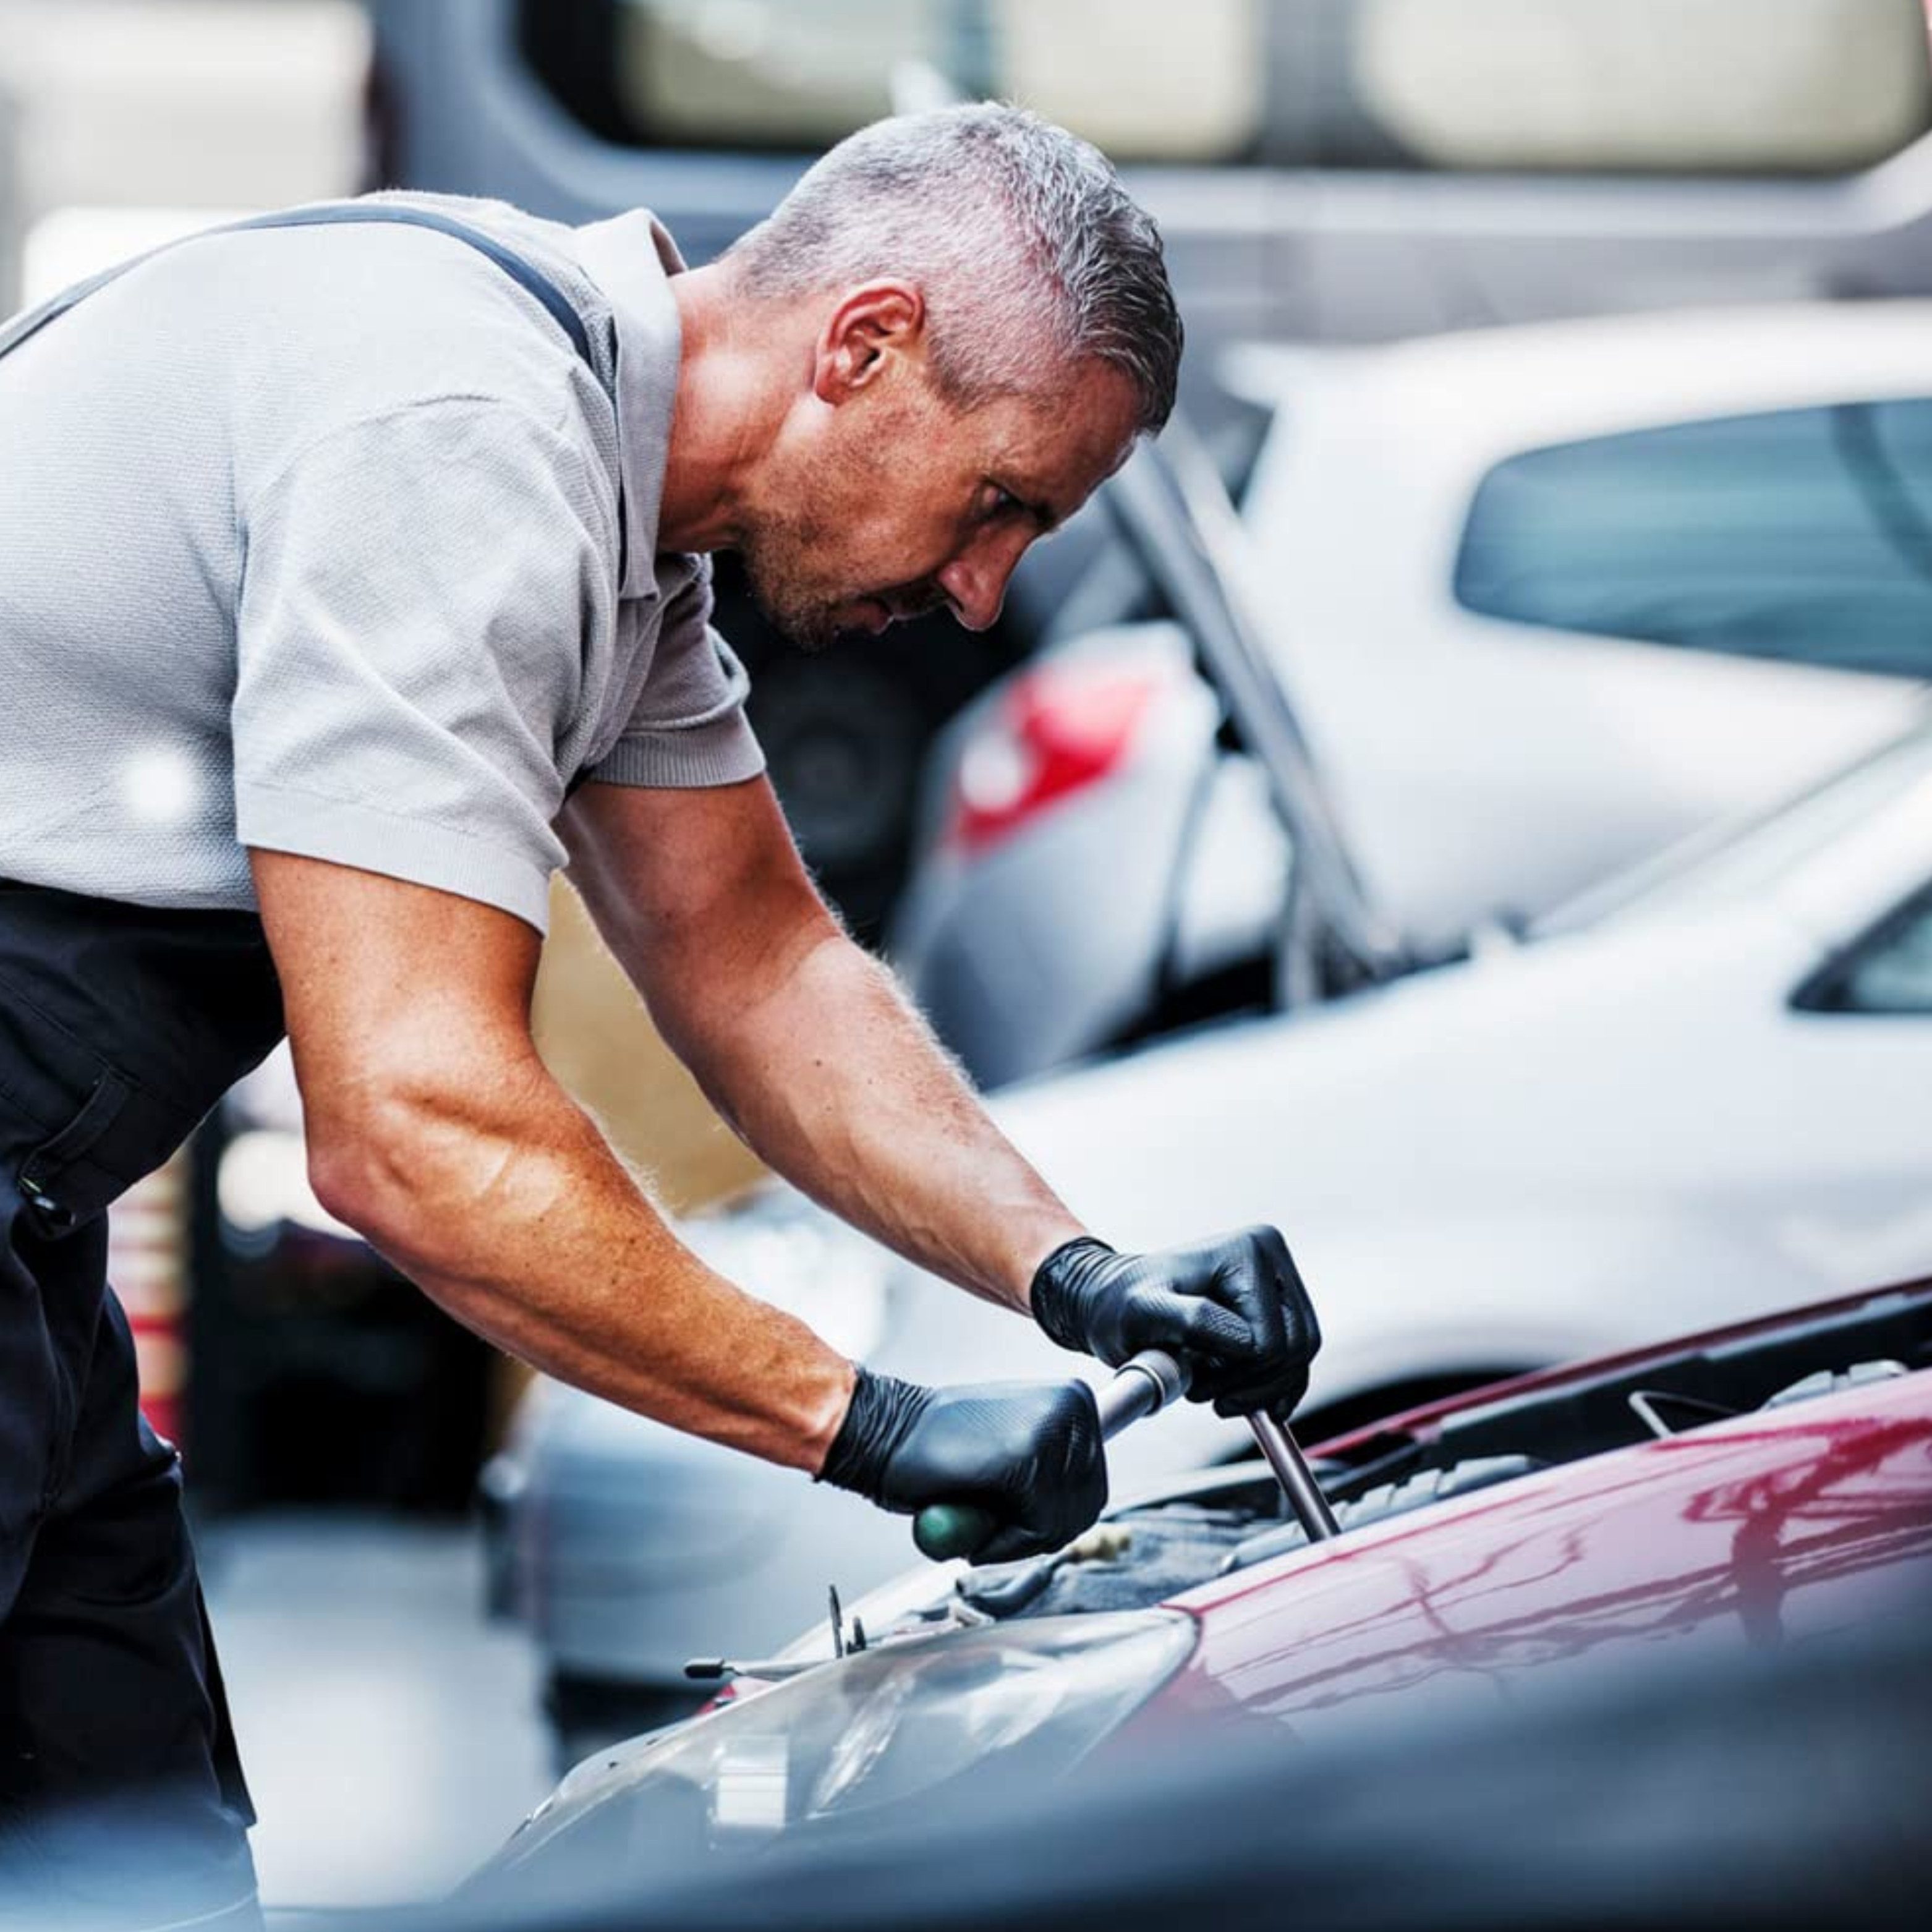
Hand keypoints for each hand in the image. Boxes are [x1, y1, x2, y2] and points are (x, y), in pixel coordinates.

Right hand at [818, 1368, 1104, 1562]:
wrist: (885, 1434)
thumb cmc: (938, 1447)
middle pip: (1087, 1506)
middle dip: (1038, 1530)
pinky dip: (1002, 1541)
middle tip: (988, 1516)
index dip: (1051, 1514)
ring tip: (975, 1508)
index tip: (1010, 1509)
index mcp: (1075, 1398)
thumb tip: (1086, 1501)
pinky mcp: (1028, 1459)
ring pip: (1063, 1523)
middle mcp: (1074, 1407)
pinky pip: (1037, 1530)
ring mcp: (1053, 1432)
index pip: (1092, 1483)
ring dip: (1016, 1538)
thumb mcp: (1013, 1439)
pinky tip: (969, 1512)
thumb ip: (1052, 1462)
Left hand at [1030, 1227, 1319, 1417]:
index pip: (1271, 1340)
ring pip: (1299, 1358)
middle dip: (1252, 1385)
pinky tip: (1241, 1398)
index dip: (1238, 1376)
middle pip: (1295, 1348)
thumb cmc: (1121, 1304)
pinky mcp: (1278, 1307)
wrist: (1113, 1300)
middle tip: (1206, 1395)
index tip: (1196, 1385)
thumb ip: (1190, 1320)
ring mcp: (1279, 1281)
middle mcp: (1271, 1258)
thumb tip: (1244, 1341)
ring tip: (1214, 1391)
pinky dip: (1272, 1386)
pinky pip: (1296, 1359)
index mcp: (1247, 1252)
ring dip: (1260, 1388)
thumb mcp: (1143, 1311)